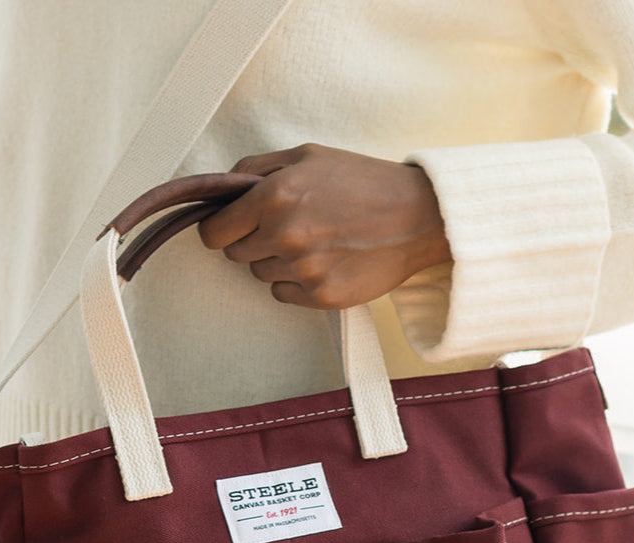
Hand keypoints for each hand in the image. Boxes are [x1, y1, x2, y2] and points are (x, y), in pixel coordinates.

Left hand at [198, 143, 448, 309]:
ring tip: (313, 241)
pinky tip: (324, 261)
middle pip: (236, 256)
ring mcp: (303, 269)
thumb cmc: (363, 181)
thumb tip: (220, 188)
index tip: (229, 228)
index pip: (215, 232)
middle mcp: (285, 234)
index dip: (219, 229)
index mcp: (275, 195)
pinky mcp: (321, 295)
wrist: (418, 217)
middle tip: (285, 228)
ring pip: (261, 275)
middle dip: (251, 242)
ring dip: (277, 261)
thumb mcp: (308, 155)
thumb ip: (256, 168)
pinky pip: (283, 294)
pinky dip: (296, 282)